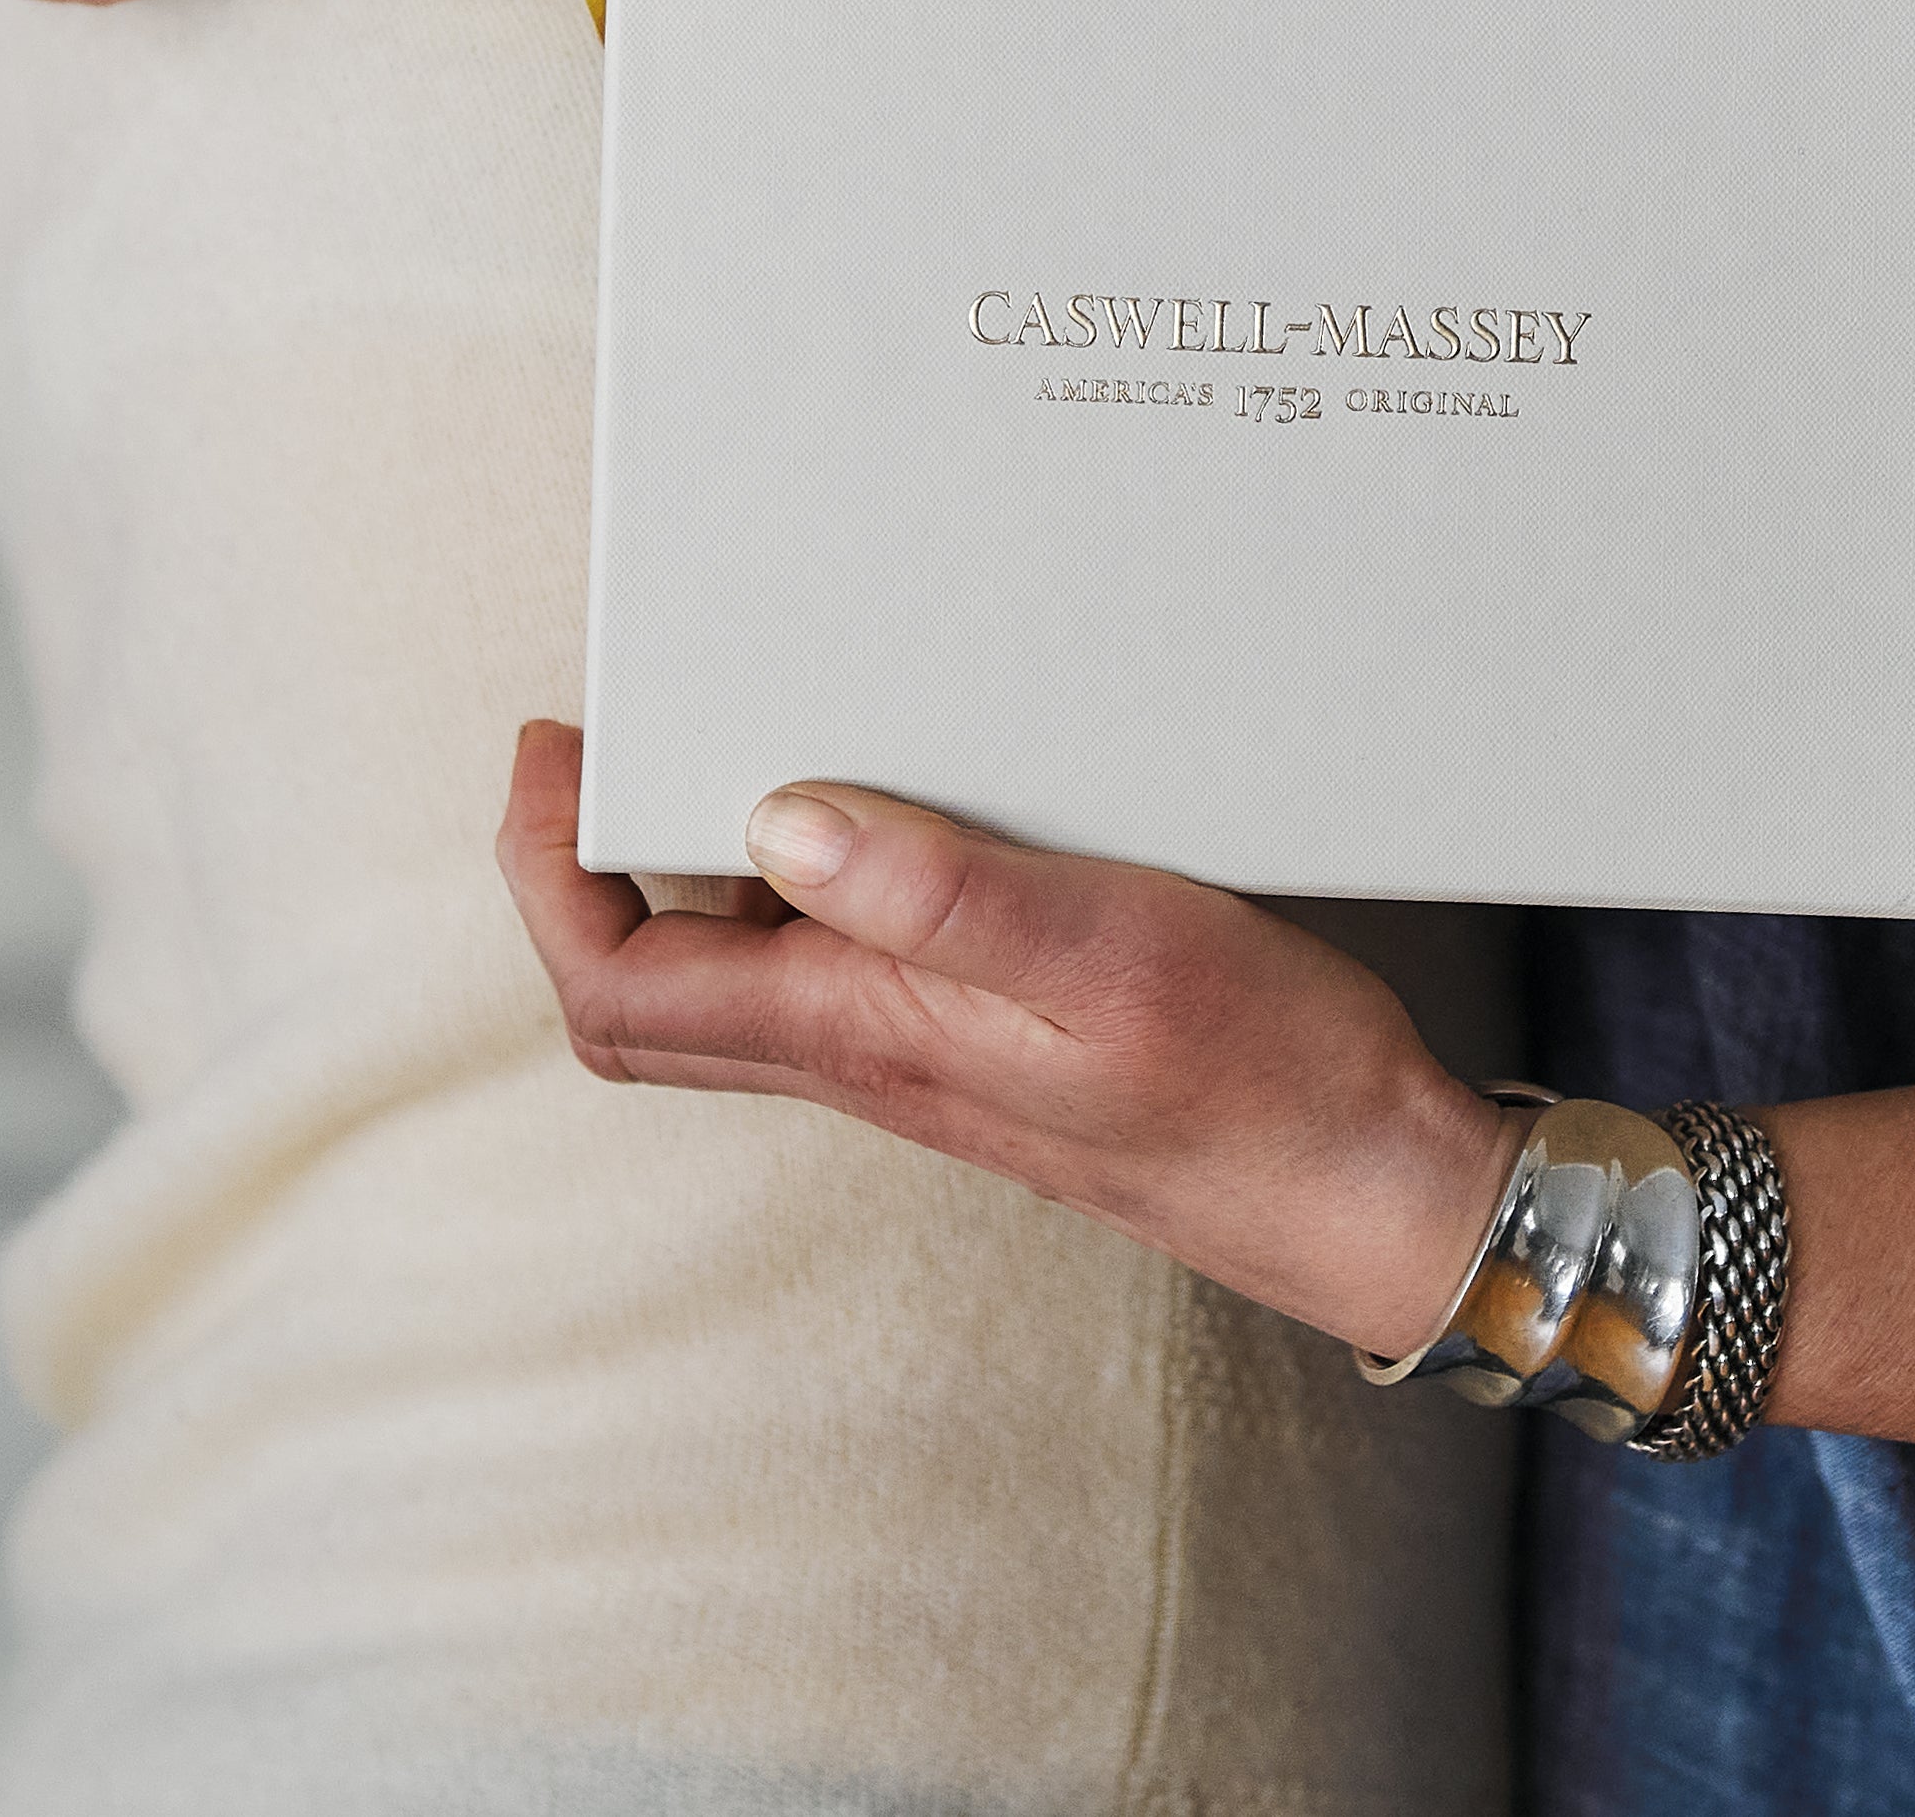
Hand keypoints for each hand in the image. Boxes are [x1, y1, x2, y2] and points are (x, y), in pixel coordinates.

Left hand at [498, 722, 1520, 1358]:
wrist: (1364, 1186)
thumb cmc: (1256, 1076)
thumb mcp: (1104, 949)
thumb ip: (937, 886)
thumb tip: (771, 818)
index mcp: (865, 1036)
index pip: (622, 988)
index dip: (549, 877)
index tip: (552, 752)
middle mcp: (868, 1053)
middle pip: (650, 991)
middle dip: (587, 869)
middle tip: (601, 734)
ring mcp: (922, 1052)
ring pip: (740, 973)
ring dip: (692, 865)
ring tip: (727, 728)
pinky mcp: (984, 1036)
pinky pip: (840, 960)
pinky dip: (807, 873)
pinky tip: (876, 794)